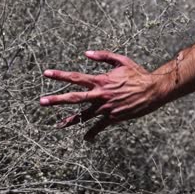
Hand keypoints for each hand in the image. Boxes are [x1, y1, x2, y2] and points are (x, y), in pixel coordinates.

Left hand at [40, 50, 168, 141]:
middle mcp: (100, 95)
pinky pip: (99, 127)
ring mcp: (106, 108)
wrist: (153, 90)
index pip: (76, 77)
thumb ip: (103, 56)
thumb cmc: (137, 74)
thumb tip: (86, 53)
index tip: (46, 74)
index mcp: (101, 80)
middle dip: (56, 99)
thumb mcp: (121, 60)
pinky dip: (91, 133)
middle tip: (41, 102)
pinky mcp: (113, 118)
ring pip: (84, 115)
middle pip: (74, 97)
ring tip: (58, 125)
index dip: (60, 75)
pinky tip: (85, 139)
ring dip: (70, 120)